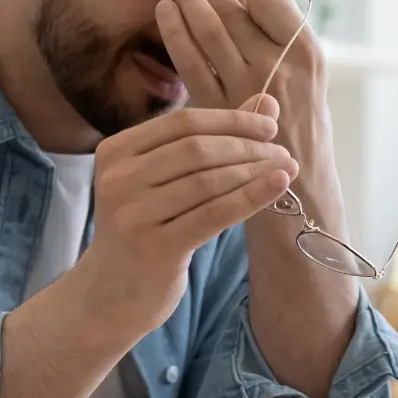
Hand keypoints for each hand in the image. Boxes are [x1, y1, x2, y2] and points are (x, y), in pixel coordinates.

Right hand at [74, 107, 299, 335]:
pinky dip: (251, 196)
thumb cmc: (145, 228)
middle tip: (282, 152)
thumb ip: (209, 139)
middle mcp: (118, 179)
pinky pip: (214, 214)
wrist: (111, 294)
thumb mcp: (164, 180)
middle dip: (247, 147)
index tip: (268, 126)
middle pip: (196, 149)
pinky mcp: (155, 247)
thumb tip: (266, 103)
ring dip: (254, 172)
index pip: (181, 122)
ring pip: (208, 181)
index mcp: (115, 151)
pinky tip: (277, 187)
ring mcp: (133, 214)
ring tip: (286, 170)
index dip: (230, 120)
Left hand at [155, 0, 325, 126]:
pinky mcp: (217, 108)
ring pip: (209, 31)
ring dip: (187, 2)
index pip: (270, 1)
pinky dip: (175, 34)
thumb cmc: (302, 129)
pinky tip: (164, 15)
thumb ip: (283, 44)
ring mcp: (246, 87)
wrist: (299, 187)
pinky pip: (190, 62)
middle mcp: (279, 66)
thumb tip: (244, 1)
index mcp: (308, 54)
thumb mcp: (311, 81)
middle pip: (234, 13)